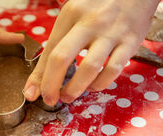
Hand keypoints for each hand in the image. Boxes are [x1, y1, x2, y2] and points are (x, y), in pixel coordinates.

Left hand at [24, 0, 159, 105]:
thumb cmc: (98, 6)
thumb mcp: (73, 17)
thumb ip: (57, 45)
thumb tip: (39, 76)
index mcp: (70, 14)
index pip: (49, 51)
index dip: (39, 77)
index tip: (31, 94)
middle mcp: (89, 22)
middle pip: (62, 58)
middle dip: (51, 85)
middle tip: (49, 100)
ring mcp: (111, 32)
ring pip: (90, 68)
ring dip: (76, 88)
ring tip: (68, 96)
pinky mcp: (131, 41)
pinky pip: (114, 69)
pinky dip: (100, 83)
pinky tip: (93, 86)